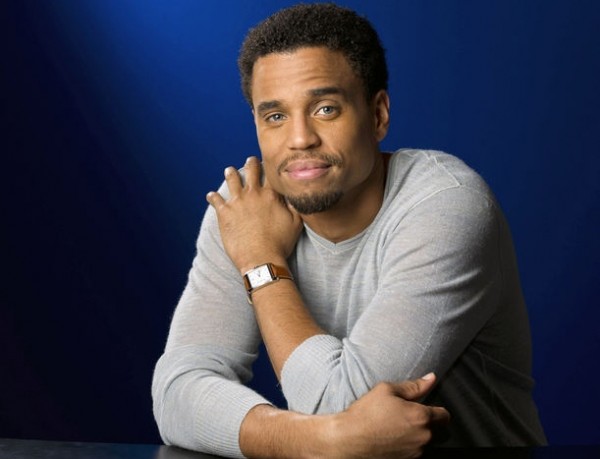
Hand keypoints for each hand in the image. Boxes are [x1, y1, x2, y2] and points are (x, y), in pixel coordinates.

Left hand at [206, 156, 302, 272]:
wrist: (261, 258)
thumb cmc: (280, 244)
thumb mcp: (296, 223)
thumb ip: (294, 207)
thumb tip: (294, 195)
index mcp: (271, 195)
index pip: (271, 173)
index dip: (271, 166)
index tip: (270, 163)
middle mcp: (253, 194)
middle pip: (251, 170)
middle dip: (251, 163)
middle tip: (250, 160)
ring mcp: (237, 202)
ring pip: (232, 179)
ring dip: (230, 173)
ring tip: (229, 170)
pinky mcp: (224, 213)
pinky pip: (216, 200)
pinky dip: (213, 197)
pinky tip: (211, 195)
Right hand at [328, 374, 449, 458]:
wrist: (349, 438)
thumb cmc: (366, 413)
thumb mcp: (387, 390)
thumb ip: (414, 386)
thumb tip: (431, 378)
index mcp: (421, 416)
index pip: (445, 415)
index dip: (437, 410)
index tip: (427, 408)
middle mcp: (423, 437)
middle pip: (441, 432)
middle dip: (432, 424)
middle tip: (413, 417)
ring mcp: (415, 452)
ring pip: (429, 443)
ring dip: (421, 435)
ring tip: (401, 428)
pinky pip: (417, 452)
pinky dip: (411, 445)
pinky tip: (395, 438)